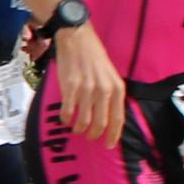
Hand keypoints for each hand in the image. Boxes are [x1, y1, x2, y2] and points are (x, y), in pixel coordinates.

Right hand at [47, 16, 124, 146]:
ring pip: (83, 120)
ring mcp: (86, 89)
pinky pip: (67, 111)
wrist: (77, 38)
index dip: (113, 135)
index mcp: (117, 88)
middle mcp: (104, 90)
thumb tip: (108, 116)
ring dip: (79, 128)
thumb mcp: (110, 75)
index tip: (108, 145)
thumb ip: (111, 94)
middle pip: (100, 123)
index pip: (118, 118)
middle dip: (94, 134)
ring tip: (76, 128)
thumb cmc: (94, 57)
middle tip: (89, 137)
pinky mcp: (70, 86)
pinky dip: (65, 118)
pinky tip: (65, 118)